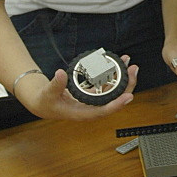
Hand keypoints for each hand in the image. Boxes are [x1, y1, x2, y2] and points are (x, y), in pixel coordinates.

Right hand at [20, 58, 136, 121]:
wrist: (43, 103)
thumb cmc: (46, 102)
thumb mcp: (48, 94)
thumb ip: (55, 84)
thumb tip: (61, 73)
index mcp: (82, 113)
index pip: (103, 111)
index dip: (117, 104)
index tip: (129, 96)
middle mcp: (91, 108)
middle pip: (114, 99)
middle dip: (127, 85)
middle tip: (133, 69)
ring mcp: (93, 100)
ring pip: (113, 91)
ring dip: (123, 78)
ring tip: (129, 63)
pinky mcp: (92, 93)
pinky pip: (107, 85)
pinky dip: (113, 75)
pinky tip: (118, 64)